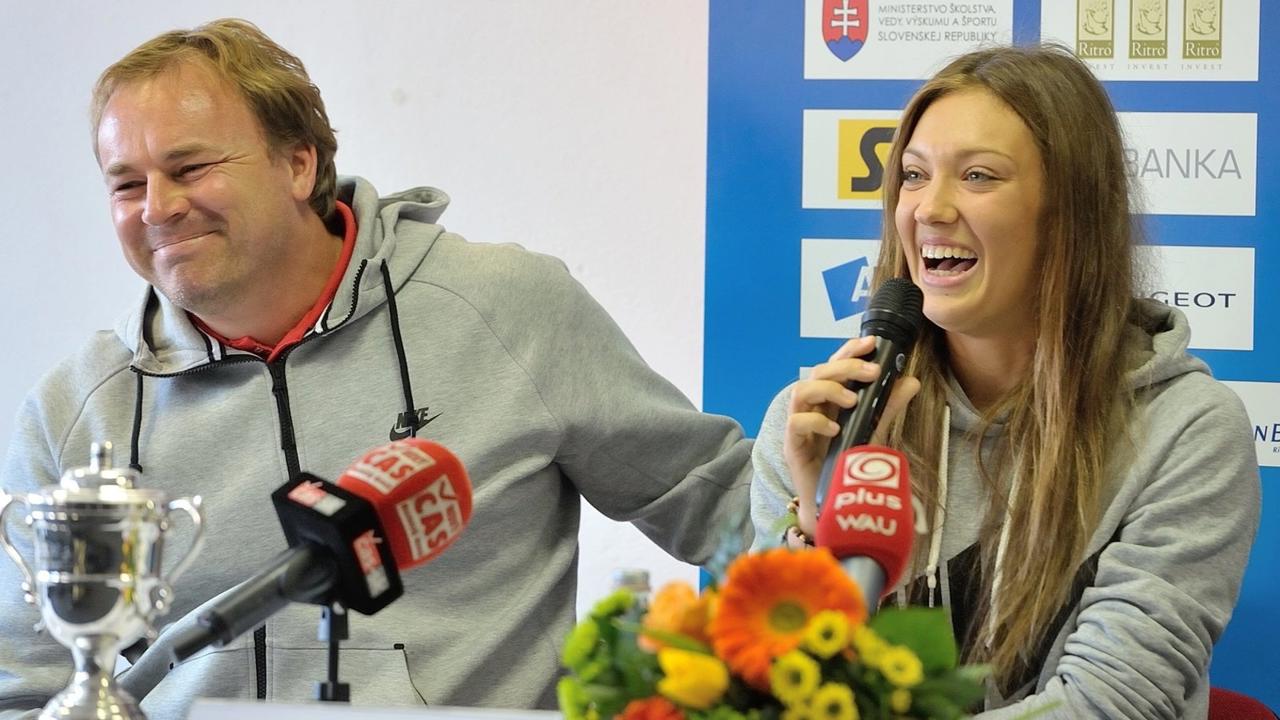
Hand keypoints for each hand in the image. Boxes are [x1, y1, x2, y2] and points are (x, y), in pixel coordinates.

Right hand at [784, 336, 919, 536]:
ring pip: (801, 390)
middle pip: (817, 372)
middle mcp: (812, 408)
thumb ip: (886, 406)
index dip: (849, 351)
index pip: (834, 366)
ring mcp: (799, 426)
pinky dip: (815, 421)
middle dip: (845, 367)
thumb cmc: (847, 465)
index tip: (871, 343)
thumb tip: (911, 380)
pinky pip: (795, 423)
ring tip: (852, 401)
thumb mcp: (872, 430)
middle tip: (871, 373)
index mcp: (829, 400)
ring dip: (828, 389)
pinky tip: (835, 430)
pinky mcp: (792, 446)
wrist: (833, 504)